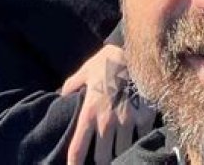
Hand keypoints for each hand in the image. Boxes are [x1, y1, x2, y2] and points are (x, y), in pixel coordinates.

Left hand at [61, 44, 156, 164]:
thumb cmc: (106, 62)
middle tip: (103, 155)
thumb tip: (60, 95)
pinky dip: (139, 138)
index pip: (78, 149)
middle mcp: (107, 122)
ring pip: (122, 152)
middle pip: (103, 159)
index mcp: (89, 112)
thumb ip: (71, 85)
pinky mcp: (144, 117)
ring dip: (121, 151)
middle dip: (102, 160)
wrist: (133, 51)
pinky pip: (141, 137)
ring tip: (120, 146)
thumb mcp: (85, 71)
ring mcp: (127, 121)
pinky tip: (137, 132)